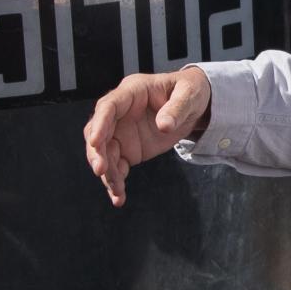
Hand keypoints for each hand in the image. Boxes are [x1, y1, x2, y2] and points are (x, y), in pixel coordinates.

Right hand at [83, 67, 213, 205]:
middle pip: (99, 132)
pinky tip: (119, 198)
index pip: (109, 106)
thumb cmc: (190, 91)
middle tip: (101, 171)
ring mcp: (122, 132)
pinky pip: (117, 167)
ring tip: (117, 192)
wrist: (194, 107)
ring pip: (104, 153)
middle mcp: (120, 113)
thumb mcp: (190, 94)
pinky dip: (116, 182)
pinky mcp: (128, 150)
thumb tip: (164, 126)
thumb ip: (177, 108)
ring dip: (107, 173)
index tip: (96, 142)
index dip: (100, 123)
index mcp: (132, 92)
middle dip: (97, 152)